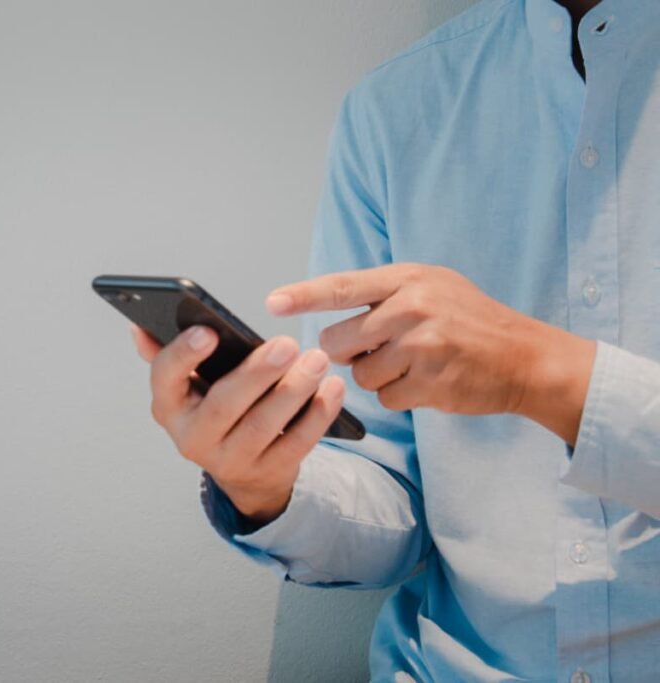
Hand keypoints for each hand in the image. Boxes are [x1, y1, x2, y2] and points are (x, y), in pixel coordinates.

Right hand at [130, 324, 344, 523]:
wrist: (243, 469)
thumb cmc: (215, 408)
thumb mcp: (188, 385)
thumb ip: (169, 354)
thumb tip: (139, 327)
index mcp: (168, 406)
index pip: (166, 379)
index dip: (184, 356)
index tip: (208, 331)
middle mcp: (192, 437)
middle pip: (224, 405)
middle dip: (257, 373)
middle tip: (287, 343)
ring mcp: (230, 460)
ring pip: (263, 425)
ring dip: (293, 390)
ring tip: (316, 360)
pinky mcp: (267, 472)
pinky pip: (295, 443)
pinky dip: (317, 415)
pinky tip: (332, 388)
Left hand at [266, 263, 595, 444]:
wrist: (526, 357)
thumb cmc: (469, 321)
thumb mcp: (431, 287)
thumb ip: (382, 296)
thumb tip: (326, 320)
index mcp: (408, 279)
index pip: (342, 286)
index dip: (303, 295)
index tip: (271, 302)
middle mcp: (413, 307)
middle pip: (338, 341)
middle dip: (348, 351)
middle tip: (379, 347)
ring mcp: (423, 346)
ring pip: (359, 373)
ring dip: (377, 375)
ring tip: (413, 363)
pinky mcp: (432, 382)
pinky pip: (385, 397)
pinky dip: (399, 396)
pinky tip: (426, 382)